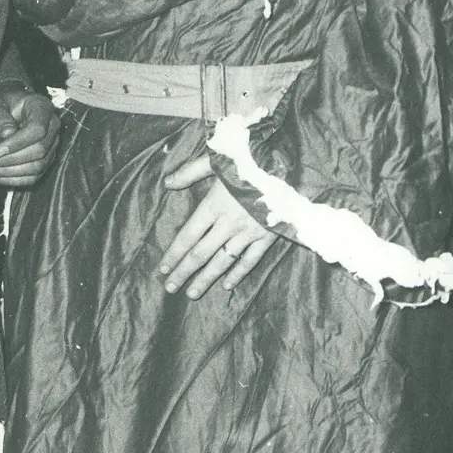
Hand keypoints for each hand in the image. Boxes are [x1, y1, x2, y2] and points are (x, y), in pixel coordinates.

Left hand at [0, 89, 59, 187]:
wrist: (9, 109)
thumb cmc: (2, 104)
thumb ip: (0, 117)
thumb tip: (7, 135)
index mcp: (42, 108)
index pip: (37, 129)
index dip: (17, 143)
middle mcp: (52, 127)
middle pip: (39, 150)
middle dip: (10, 161)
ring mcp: (52, 145)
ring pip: (37, 167)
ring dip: (9, 173)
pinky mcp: (45, 160)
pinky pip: (33, 176)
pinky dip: (13, 180)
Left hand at [160, 152, 275, 296]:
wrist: (289, 166)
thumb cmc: (252, 160)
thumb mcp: (218, 159)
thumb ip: (191, 171)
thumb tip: (168, 183)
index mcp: (214, 205)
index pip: (188, 235)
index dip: (174, 254)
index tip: (163, 269)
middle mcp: (228, 224)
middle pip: (201, 253)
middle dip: (183, 272)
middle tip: (170, 288)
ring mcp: (248, 233)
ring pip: (222, 261)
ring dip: (206, 279)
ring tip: (192, 293)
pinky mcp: (267, 237)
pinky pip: (250, 260)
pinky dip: (238, 273)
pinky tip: (227, 285)